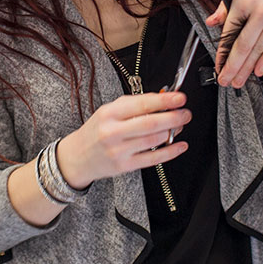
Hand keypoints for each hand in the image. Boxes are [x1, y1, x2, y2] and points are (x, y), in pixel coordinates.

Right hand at [56, 91, 190, 186]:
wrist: (77, 157)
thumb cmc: (96, 131)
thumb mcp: (109, 111)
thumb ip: (134, 104)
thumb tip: (161, 98)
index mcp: (109, 114)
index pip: (141, 104)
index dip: (164, 100)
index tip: (179, 98)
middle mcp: (113, 132)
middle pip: (150, 123)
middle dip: (173, 117)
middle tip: (185, 113)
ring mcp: (119, 151)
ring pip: (153, 140)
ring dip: (172, 132)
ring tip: (179, 125)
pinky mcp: (125, 166)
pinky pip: (153, 158)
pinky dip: (170, 152)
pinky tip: (179, 145)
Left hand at [206, 0, 262, 87]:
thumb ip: (225, 4)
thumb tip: (212, 22)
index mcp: (244, 0)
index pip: (229, 33)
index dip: (222, 53)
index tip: (217, 65)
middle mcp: (262, 11)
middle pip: (244, 47)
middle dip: (233, 67)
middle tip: (225, 82)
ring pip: (260, 49)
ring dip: (248, 69)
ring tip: (239, 82)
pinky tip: (258, 70)